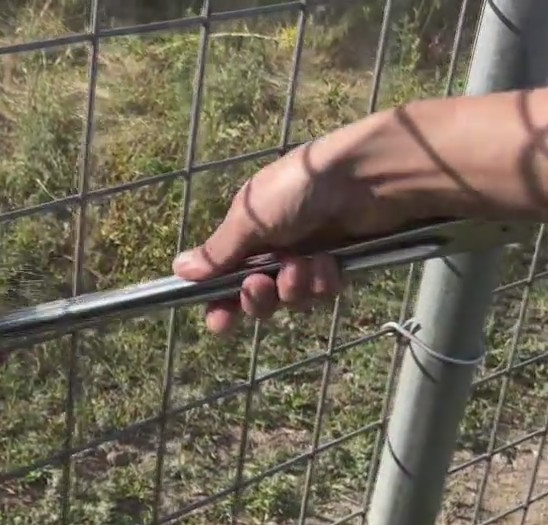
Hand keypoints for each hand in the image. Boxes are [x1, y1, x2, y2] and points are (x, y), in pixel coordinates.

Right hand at [171, 115, 416, 333]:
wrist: (367, 180)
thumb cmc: (300, 188)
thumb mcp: (250, 219)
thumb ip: (218, 252)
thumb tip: (179, 270)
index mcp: (248, 233)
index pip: (226, 278)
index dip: (221, 303)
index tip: (219, 321)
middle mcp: (274, 248)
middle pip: (257, 298)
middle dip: (258, 298)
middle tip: (262, 285)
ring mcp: (307, 258)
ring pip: (291, 300)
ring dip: (294, 287)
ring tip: (304, 263)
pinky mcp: (338, 266)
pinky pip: (321, 294)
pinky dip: (322, 281)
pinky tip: (329, 260)